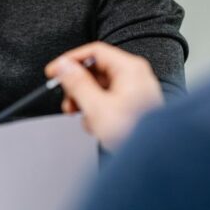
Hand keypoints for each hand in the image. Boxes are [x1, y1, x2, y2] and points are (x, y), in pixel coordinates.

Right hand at [46, 42, 164, 149]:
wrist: (154, 157)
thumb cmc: (134, 133)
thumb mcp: (97, 107)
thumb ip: (77, 83)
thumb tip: (63, 66)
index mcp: (129, 69)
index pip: (94, 52)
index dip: (71, 60)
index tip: (54, 71)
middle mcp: (135, 76)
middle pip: (96, 70)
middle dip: (77, 86)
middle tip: (68, 100)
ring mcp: (136, 90)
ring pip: (101, 86)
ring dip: (86, 100)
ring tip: (81, 115)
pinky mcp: (134, 105)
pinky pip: (109, 99)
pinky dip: (97, 109)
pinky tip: (95, 124)